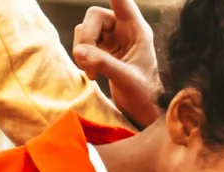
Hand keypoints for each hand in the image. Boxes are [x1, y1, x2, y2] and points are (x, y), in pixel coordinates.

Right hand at [72, 0, 161, 127]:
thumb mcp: (126, 80)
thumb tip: (79, 50)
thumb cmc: (143, 95)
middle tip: (87, 61)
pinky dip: (82, 56)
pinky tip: (93, 74)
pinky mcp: (104, 47)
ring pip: (85, 29)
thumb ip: (104, 64)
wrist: (142, 108)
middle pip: (94, 16)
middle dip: (86, 38)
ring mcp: (114, 37)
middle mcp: (126, 29)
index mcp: (138, 31)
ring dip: (83, 50)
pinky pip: (83, 42)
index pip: (123, 2)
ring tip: (93, 73)